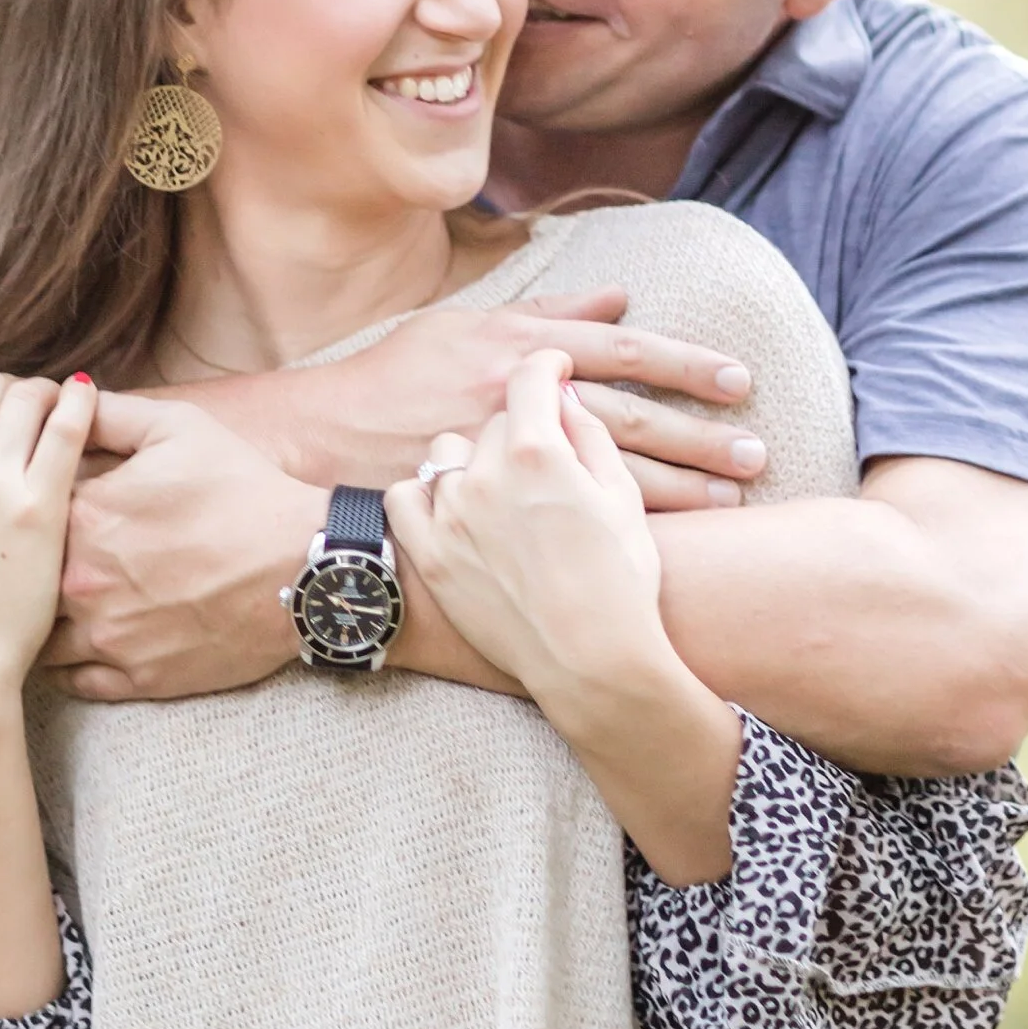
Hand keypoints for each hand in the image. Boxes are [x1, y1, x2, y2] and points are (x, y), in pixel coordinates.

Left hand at [41, 394, 317, 700]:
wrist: (303, 565)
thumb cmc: (243, 490)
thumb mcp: (177, 427)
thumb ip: (109, 414)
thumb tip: (64, 404)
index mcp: (82, 516)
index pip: (25, 510)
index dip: (34, 508)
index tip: (44, 511)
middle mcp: (80, 581)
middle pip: (24, 579)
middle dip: (28, 570)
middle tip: (35, 564)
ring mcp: (106, 635)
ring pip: (41, 637)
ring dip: (43, 621)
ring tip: (51, 609)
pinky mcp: (136, 677)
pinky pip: (76, 680)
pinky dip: (71, 665)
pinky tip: (81, 643)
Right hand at [282, 289, 764, 510]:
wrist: (327, 440)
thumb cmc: (398, 375)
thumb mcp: (469, 325)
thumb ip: (552, 315)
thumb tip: (620, 298)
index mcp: (521, 349)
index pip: (623, 354)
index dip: (686, 366)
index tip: (739, 381)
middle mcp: (521, 404)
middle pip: (631, 420)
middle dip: (700, 437)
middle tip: (755, 452)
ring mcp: (509, 462)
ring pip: (611, 474)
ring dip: (681, 486)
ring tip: (734, 496)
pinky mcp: (495, 508)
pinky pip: (572, 519)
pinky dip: (628, 525)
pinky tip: (675, 534)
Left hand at [384, 352, 671, 722]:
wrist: (592, 661)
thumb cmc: (621, 582)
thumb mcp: (623, 497)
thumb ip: (591, 435)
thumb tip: (566, 398)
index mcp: (538, 451)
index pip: (529, 378)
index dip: (544, 367)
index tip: (551, 369)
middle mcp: (485, 474)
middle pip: (494, 421)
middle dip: (521, 431)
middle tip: (544, 463)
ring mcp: (450, 515)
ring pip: (446, 453)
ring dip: (472, 461)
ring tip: (500, 492)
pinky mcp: (429, 554)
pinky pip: (405, 497)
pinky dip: (424, 496)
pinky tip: (450, 508)